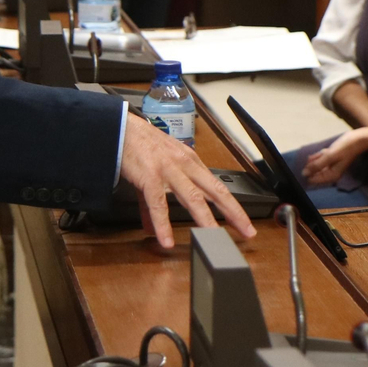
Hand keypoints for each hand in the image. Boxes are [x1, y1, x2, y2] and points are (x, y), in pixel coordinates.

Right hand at [118, 113, 255, 248]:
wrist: (119, 127)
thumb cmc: (139, 145)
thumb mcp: (154, 172)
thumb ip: (154, 203)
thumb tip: (153, 228)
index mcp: (190, 162)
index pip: (217, 187)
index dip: (233, 206)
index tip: (243, 222)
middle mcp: (185, 164)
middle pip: (215, 191)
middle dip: (233, 212)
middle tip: (247, 231)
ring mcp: (169, 169)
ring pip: (193, 197)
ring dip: (205, 220)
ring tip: (213, 238)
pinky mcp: (150, 176)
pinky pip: (158, 203)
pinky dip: (163, 224)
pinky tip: (166, 239)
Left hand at [301, 126, 367, 186]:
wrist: (358, 138)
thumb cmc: (346, 148)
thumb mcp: (330, 156)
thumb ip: (317, 165)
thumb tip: (304, 173)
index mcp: (332, 175)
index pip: (315, 180)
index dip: (307, 176)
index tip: (301, 169)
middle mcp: (332, 172)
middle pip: (316, 173)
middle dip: (310, 167)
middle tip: (307, 161)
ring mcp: (332, 164)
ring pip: (318, 165)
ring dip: (313, 162)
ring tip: (310, 157)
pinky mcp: (333, 157)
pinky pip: (322, 159)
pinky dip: (317, 157)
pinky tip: (313, 155)